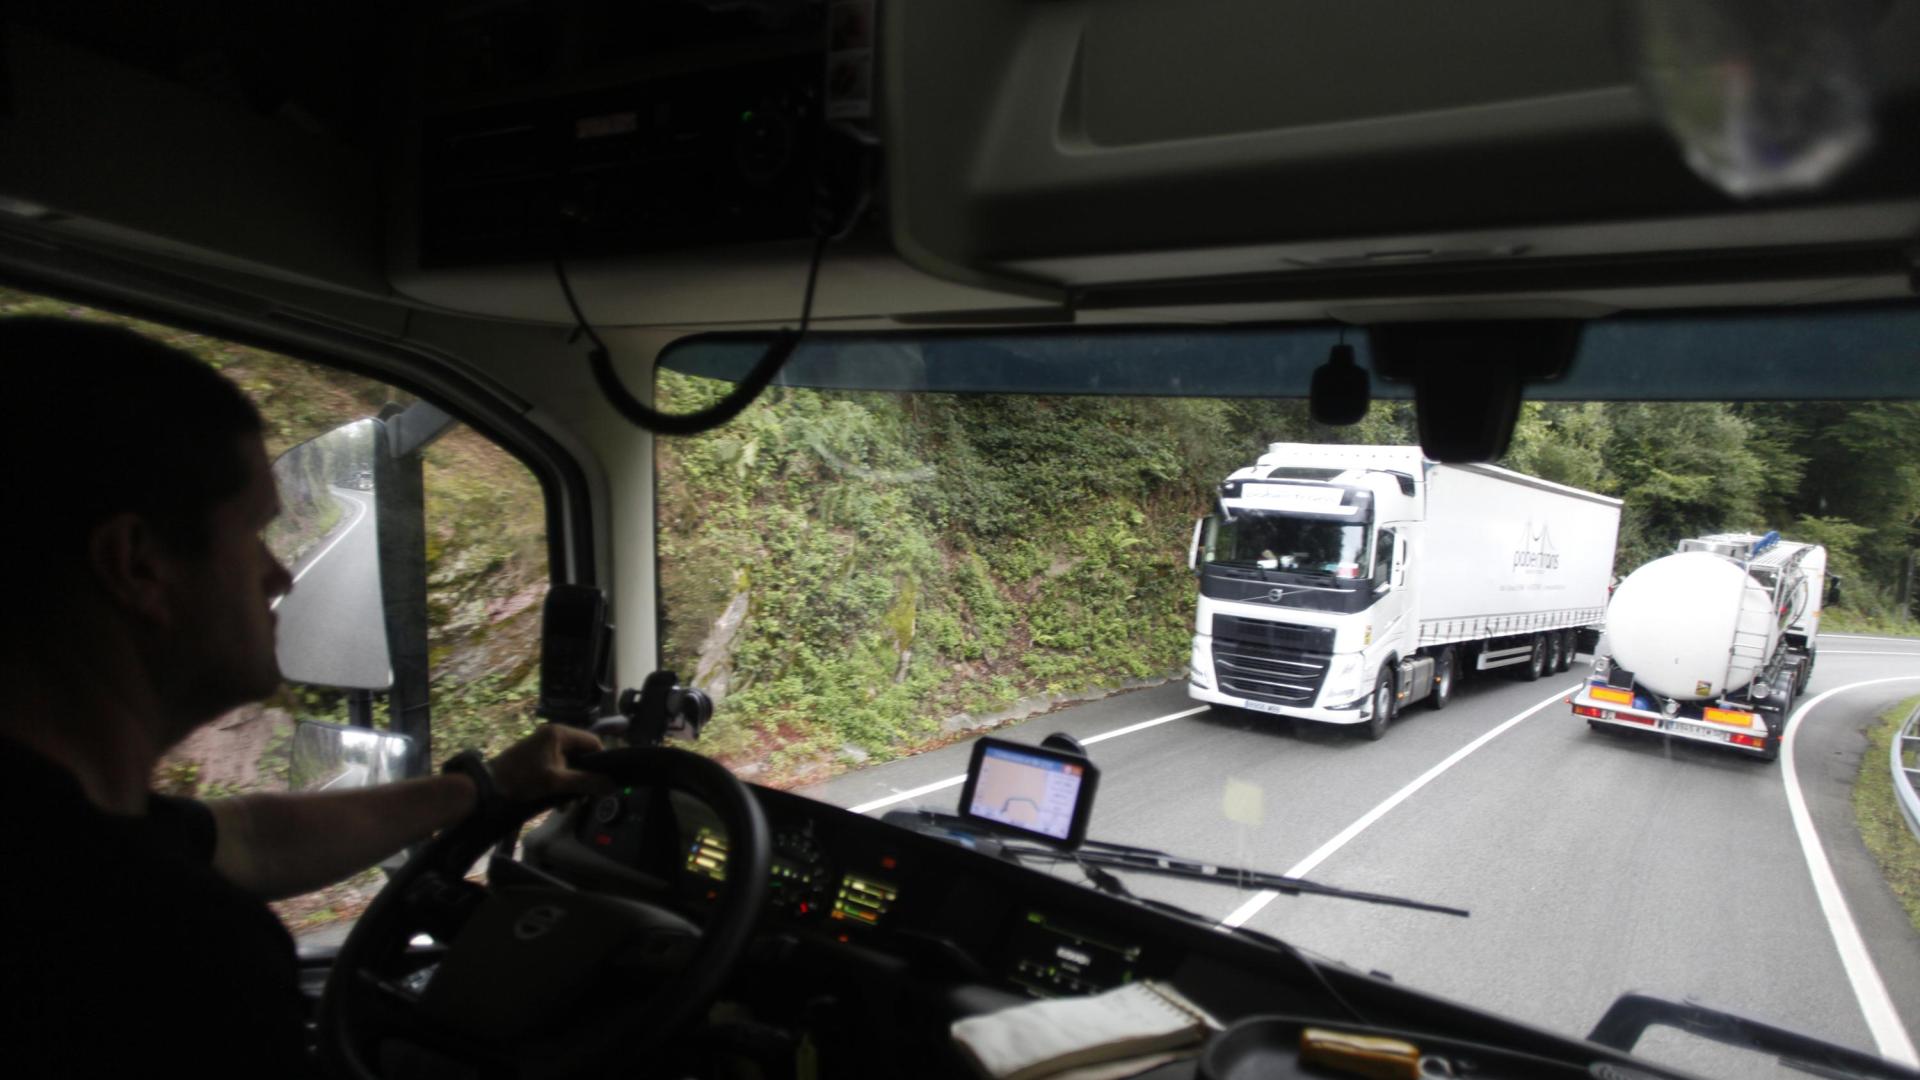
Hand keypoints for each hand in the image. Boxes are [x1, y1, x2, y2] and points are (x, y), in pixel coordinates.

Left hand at [488, 724, 612, 803]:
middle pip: (583, 754)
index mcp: (559, 733)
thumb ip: (585, 782)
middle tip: (584, 797)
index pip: (593, 742)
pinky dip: (561, 783)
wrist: (488, 786)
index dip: (601, 762)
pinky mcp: (538, 757)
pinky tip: (558, 801)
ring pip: (571, 764)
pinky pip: (559, 768)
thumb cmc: (522, 779)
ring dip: (572, 784)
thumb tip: (612, 786)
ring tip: (568, 803)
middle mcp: (554, 734)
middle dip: (585, 777)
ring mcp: (544, 745)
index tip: (601, 782)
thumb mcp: (556, 782)